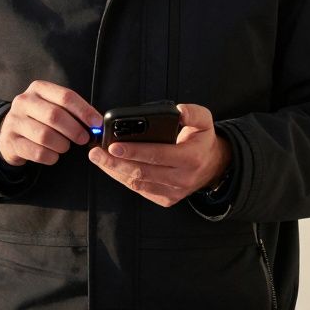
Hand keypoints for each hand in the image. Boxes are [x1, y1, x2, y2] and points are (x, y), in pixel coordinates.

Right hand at [0, 80, 103, 166]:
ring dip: (62, 145)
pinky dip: (51, 157)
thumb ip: (71, 111)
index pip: (66, 96)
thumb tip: (95, 123)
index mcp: (38, 89)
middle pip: (55, 116)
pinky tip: (53, 155)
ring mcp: (14, 121)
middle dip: (75, 130)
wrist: (10, 133)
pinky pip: (37, 152)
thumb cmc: (38, 119)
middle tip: (84, 139)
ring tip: (65, 146)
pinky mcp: (10, 141)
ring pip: (45, 136)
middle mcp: (23, 102)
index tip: (96, 123)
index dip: (84, 111)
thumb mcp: (51, 106)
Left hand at [87, 103, 231, 207]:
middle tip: (95, 152)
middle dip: (115, 163)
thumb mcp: (205, 121)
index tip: (113, 146)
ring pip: (138, 184)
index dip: (134, 151)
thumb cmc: (202, 140)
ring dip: (115, 172)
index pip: (157, 155)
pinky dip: (123, 179)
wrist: (214, 166)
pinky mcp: (166, 199)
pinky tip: (110, 168)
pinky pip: (140, 190)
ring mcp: (174, 192)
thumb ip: (193, 112)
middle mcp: (182, 179)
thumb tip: (178, 110)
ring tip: (98, 158)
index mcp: (190, 158)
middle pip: (142, 172)